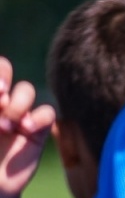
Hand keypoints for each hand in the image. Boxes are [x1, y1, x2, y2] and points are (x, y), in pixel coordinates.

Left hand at [0, 57, 52, 197]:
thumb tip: (1, 96)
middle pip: (5, 68)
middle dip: (2, 77)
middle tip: (0, 97)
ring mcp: (18, 114)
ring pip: (26, 89)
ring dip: (17, 104)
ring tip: (7, 125)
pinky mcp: (38, 130)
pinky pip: (47, 113)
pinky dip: (39, 118)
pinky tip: (26, 130)